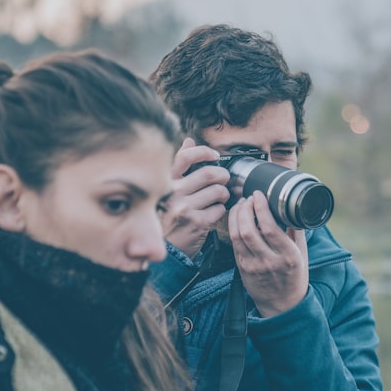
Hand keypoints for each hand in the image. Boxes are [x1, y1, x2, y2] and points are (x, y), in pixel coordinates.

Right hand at [161, 138, 230, 257]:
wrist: (166, 250)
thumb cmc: (168, 217)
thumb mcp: (168, 190)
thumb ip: (178, 165)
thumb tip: (189, 140)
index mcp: (166, 182)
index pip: (185, 156)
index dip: (204, 152)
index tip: (214, 156)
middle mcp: (174, 193)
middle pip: (210, 173)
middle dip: (223, 176)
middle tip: (224, 180)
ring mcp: (186, 208)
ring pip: (218, 191)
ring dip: (224, 194)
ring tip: (219, 198)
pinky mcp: (198, 222)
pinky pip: (220, 209)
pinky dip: (221, 210)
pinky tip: (213, 213)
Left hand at [228, 191, 308, 316]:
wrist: (282, 305)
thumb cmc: (294, 276)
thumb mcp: (302, 253)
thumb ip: (296, 230)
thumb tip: (290, 207)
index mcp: (288, 256)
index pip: (270, 227)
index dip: (261, 207)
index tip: (258, 194)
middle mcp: (269, 260)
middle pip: (248, 230)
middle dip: (245, 209)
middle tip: (248, 198)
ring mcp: (252, 265)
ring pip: (237, 236)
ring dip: (236, 216)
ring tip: (241, 205)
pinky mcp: (241, 268)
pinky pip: (233, 243)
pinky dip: (233, 227)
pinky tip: (236, 218)